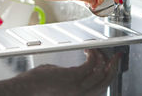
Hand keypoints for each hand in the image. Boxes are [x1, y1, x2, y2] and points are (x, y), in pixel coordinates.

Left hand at [0, 49, 121, 95]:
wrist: (25, 89)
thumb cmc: (35, 85)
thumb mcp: (57, 80)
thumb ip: (67, 76)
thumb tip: (72, 69)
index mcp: (77, 95)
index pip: (100, 87)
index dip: (108, 75)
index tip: (111, 64)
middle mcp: (80, 93)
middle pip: (105, 81)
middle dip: (114, 67)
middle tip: (116, 55)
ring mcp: (78, 87)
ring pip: (101, 73)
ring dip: (103, 58)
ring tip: (101, 50)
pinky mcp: (73, 78)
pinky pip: (91, 65)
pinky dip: (93, 55)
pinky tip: (90, 50)